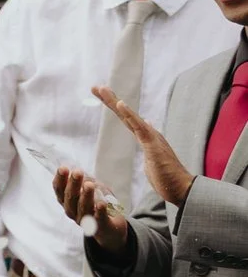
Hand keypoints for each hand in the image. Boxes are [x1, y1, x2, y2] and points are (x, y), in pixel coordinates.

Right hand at [53, 164, 134, 255]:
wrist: (110, 229)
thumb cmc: (97, 206)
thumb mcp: (92, 191)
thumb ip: (86, 182)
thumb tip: (79, 171)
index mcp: (68, 202)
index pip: (60, 191)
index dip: (60, 180)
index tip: (63, 168)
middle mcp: (73, 212)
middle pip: (70, 198)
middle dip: (73, 185)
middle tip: (77, 172)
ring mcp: (86, 221)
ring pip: (83, 208)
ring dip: (85, 196)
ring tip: (89, 184)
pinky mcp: (101, 227)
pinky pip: (99, 219)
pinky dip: (100, 212)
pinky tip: (101, 203)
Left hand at [93, 84, 193, 208]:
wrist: (180, 189)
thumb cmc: (166, 177)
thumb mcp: (151, 158)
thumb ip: (148, 144)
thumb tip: (146, 129)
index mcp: (145, 137)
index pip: (126, 119)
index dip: (115, 107)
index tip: (101, 95)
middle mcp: (149, 133)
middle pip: (126, 114)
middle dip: (110, 100)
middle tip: (95, 87)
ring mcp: (151, 137)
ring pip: (130, 116)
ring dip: (116, 102)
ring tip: (103, 89)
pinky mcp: (153, 144)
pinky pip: (139, 127)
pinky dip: (129, 114)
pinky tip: (121, 104)